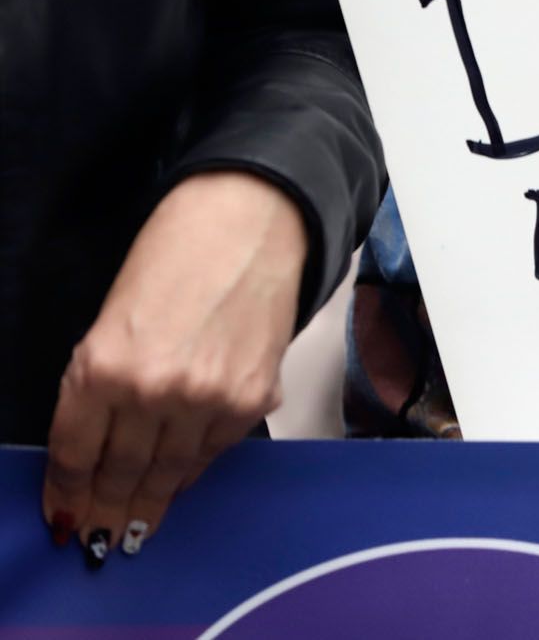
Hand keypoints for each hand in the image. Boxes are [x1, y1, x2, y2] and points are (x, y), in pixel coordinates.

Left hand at [42, 171, 305, 562]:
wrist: (251, 223)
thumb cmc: (175, 258)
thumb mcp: (110, 323)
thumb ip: (100, 388)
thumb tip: (97, 450)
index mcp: (101, 367)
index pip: (75, 455)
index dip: (68, 494)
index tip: (64, 519)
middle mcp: (153, 391)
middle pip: (121, 473)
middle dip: (105, 510)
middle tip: (97, 538)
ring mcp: (208, 398)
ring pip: (170, 473)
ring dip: (149, 504)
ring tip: (136, 528)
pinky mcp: (253, 397)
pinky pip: (214, 452)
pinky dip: (194, 471)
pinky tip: (181, 484)